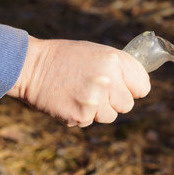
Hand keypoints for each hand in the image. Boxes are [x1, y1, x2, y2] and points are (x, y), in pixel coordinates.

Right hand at [7, 36, 150, 126]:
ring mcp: (95, 100)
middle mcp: (109, 80)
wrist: (31, 66)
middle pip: (127, 105)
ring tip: (79, 93)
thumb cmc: (64, 57)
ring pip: (110, 116)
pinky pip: (90, 122)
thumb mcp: (96, 53)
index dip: (132, 87)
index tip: (122, 87)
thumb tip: (137, 86)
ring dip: (98, 110)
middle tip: (95, 90)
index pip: (142, 86)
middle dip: (114, 101)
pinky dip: (81, 115)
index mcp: (114, 60)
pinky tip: (68, 100)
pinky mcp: (81, 116)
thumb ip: (118, 68)